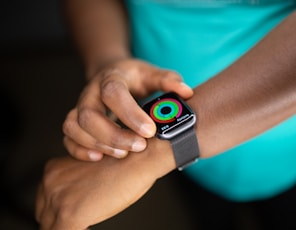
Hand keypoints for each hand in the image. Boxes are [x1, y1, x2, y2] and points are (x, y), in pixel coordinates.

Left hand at [35, 138, 174, 229]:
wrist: (140, 157)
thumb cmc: (124, 162)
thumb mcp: (90, 171)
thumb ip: (77, 183)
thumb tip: (80, 200)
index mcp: (53, 169)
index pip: (46, 202)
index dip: (59, 213)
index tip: (76, 213)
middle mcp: (50, 182)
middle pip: (45, 215)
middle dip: (61, 221)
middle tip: (84, 217)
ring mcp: (58, 199)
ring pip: (50, 227)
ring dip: (68, 226)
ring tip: (88, 220)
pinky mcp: (70, 214)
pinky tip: (89, 224)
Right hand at [63, 59, 192, 160]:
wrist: (111, 74)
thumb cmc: (134, 77)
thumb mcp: (151, 73)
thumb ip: (168, 80)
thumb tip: (186, 92)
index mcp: (111, 78)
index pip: (113, 93)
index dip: (130, 114)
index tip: (150, 131)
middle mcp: (91, 93)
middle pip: (89, 115)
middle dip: (113, 135)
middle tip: (139, 147)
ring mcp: (80, 107)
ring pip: (74, 127)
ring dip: (97, 144)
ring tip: (122, 155)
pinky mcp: (76, 121)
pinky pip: (68, 137)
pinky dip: (79, 150)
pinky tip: (99, 158)